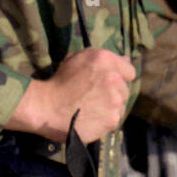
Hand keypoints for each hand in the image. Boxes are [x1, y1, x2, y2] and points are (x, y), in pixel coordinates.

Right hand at [8, 47, 135, 143]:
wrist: (46, 107)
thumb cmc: (59, 81)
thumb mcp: (75, 59)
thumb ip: (100, 58)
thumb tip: (126, 59)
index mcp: (104, 59)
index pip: (129, 71)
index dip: (118, 76)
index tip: (105, 82)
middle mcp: (114, 78)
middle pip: (125, 89)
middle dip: (113, 92)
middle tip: (94, 96)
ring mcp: (114, 100)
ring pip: (120, 105)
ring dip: (110, 106)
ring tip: (91, 108)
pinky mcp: (112, 119)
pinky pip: (114, 118)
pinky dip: (105, 119)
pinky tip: (91, 117)